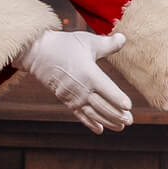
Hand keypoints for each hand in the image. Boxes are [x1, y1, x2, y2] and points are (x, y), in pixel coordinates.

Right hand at [13, 29, 131, 133]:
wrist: (37, 53)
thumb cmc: (64, 45)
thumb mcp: (87, 41)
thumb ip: (107, 44)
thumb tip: (124, 38)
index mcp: (89, 74)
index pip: (107, 90)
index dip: (118, 99)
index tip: (129, 106)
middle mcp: (81, 88)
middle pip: (102, 106)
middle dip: (117, 115)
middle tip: (130, 121)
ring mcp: (73, 97)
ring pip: (93, 114)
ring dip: (107, 122)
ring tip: (120, 127)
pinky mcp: (66, 100)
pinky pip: (80, 115)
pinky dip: (90, 123)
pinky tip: (100, 130)